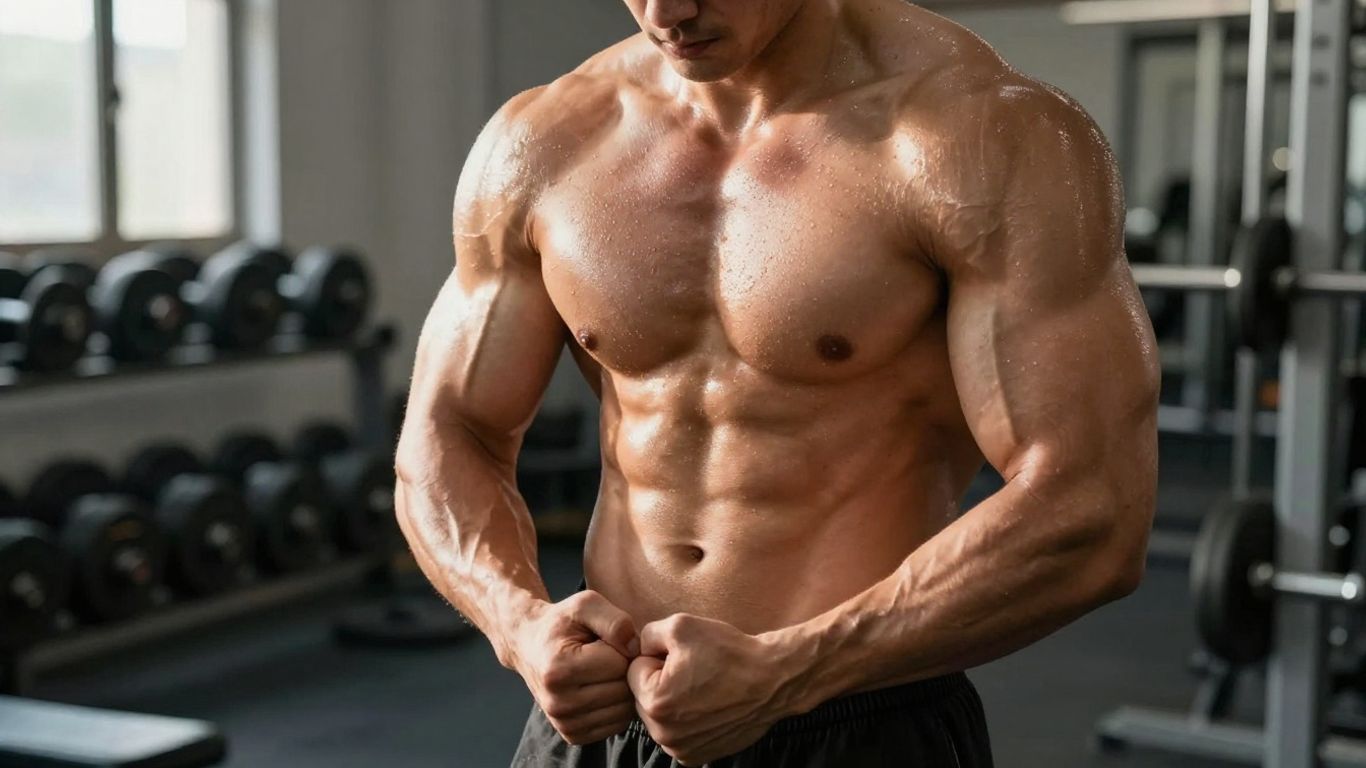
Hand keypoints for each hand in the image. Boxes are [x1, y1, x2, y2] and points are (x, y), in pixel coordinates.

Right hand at [511, 590, 640, 744]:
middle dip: (625, 669)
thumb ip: (615, 620)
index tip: (607, 640)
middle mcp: (558, 702)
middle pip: (623, 690)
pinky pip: (617, 725)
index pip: (619, 663)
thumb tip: (635, 648)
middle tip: (609, 655)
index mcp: (558, 668)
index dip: (622, 647)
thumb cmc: (561, 623)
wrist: (529, 645)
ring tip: (605, 671)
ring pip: (623, 711)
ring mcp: (564, 722)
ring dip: (623, 689)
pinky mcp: (572, 735)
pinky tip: (603, 688)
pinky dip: (617, 706)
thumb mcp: (586, 604)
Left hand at [627, 614, 793, 765]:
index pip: (633, 671)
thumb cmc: (729, 652)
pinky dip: (688, 720)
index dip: (657, 656)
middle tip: (694, 671)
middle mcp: (664, 734)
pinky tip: (709, 705)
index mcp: (655, 703)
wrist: (773, 680)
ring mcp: (682, 749)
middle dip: (660, 682)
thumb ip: (647, 634)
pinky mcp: (698, 757)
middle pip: (643, 697)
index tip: (683, 656)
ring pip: (660, 717)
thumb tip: (638, 649)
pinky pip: (678, 733)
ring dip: (673, 701)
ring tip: (703, 687)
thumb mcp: (681, 626)